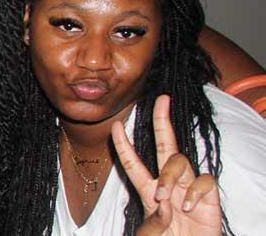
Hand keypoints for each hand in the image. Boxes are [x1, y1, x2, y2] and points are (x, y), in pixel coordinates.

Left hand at [113, 95, 221, 235]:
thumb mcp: (152, 233)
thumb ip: (152, 222)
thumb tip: (162, 203)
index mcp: (148, 189)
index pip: (133, 162)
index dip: (123, 144)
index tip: (114, 124)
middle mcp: (169, 182)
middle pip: (164, 145)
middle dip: (162, 121)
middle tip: (161, 100)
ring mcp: (189, 186)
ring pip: (180, 160)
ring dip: (168, 176)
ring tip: (163, 198)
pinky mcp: (209, 196)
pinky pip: (204, 180)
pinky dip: (194, 192)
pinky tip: (187, 207)